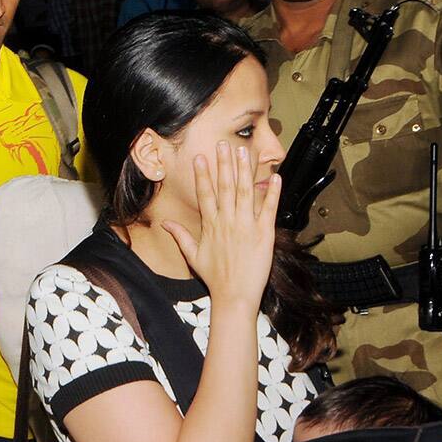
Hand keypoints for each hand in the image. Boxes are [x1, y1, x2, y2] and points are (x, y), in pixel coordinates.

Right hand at [162, 142, 281, 308]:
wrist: (234, 297)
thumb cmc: (215, 278)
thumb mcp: (193, 256)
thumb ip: (180, 236)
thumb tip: (165, 224)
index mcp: (211, 226)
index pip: (205, 194)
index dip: (203, 175)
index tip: (201, 157)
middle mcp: (227, 222)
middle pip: (225, 187)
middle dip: (224, 164)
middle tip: (223, 144)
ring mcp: (246, 227)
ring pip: (245, 192)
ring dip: (245, 171)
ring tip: (244, 152)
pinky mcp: (264, 235)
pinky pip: (269, 210)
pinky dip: (273, 193)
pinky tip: (276, 178)